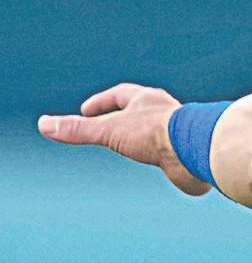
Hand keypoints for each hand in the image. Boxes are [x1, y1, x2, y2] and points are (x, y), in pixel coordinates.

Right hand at [38, 83, 210, 195]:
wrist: (196, 150)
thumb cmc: (156, 133)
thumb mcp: (110, 130)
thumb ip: (79, 129)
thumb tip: (44, 125)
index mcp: (148, 101)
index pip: (122, 94)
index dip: (102, 102)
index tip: (87, 111)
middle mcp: (167, 113)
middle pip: (144, 110)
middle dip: (128, 117)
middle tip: (111, 126)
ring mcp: (181, 133)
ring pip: (162, 131)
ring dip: (148, 138)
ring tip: (136, 148)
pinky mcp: (190, 154)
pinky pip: (177, 154)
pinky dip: (167, 158)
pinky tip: (166, 168)